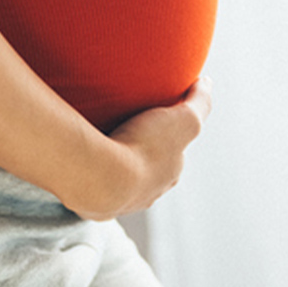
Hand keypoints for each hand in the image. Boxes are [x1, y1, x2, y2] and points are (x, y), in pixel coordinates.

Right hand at [78, 78, 212, 219]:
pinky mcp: (91, 204)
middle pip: (145, 169)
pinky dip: (89, 170)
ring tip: (97, 138)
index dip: (167, 134)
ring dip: (112, 162)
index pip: (173, 154)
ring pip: (118, 178)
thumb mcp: (184, 118)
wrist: (101, 177)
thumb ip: (198, 102)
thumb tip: (206, 83)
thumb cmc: (143, 147)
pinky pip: (92, 183)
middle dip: (138, 151)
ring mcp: (119, 202)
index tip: (154, 115)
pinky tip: (81, 154)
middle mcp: (148, 193)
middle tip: (122, 125)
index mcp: (169, 174)